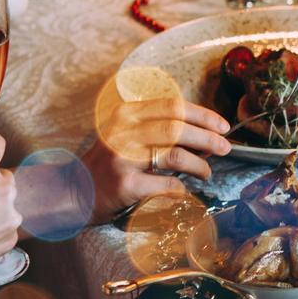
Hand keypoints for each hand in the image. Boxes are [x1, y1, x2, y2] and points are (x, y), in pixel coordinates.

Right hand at [82, 97, 231, 223]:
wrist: (72, 192)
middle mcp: (124, 130)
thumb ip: (160, 131)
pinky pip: (166, 184)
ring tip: (206, 173)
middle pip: (178, 128)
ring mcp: (123, 157)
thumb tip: (205, 137)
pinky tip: (184, 191)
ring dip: (199, 165)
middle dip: (208, 138)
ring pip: (175, 154)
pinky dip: (181, 189)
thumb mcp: (128, 136)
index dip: (203, 115)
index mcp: (127, 113)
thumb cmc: (107, 164)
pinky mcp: (125, 183)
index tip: (223, 126)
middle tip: (225, 148)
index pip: (174, 107)